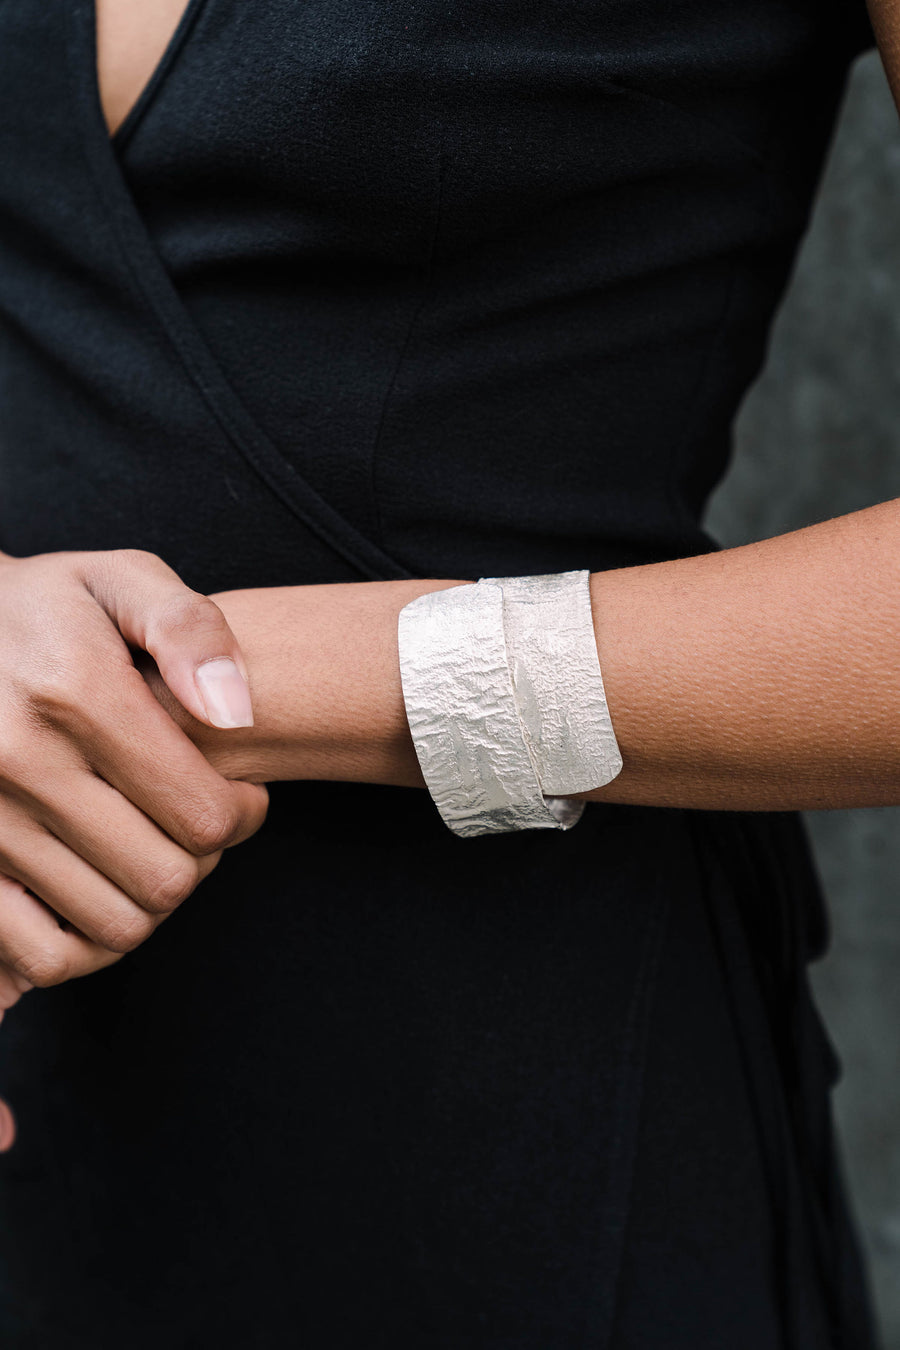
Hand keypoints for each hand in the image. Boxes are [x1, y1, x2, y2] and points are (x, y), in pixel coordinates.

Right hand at [0, 548, 269, 1146]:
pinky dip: (83, 946)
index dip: (241, 814)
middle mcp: (20, 761)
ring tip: (148, 849)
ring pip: (115, 925)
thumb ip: (189, 629)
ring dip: (149, 901)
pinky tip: (96, 892)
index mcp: (76, 691)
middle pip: (166, 879)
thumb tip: (233, 711)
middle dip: (200, 859)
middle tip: (193, 823)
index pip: (204, 813)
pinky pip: (42, 956)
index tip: (236, 792)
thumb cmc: (42, 609)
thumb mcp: (118, 581)